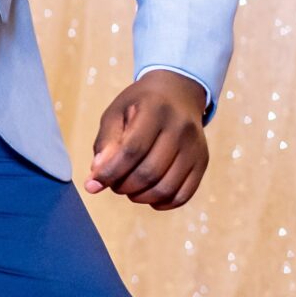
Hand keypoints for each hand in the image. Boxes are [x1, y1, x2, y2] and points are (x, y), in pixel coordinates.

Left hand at [87, 69, 210, 208]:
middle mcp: (181, 129)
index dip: (110, 172)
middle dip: (123, 186)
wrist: (177, 94)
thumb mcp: (115, 113)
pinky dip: (162, 202)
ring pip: (166, 187)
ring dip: (140, 196)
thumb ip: (105, 143)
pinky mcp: (202, 162)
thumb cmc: (139, 105)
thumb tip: (97, 176)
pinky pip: (184, 194)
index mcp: (155, 111)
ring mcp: (195, 147)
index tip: (92, 184)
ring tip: (128, 189)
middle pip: (149, 172)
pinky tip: (148, 197)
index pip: (132, 150)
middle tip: (112, 184)